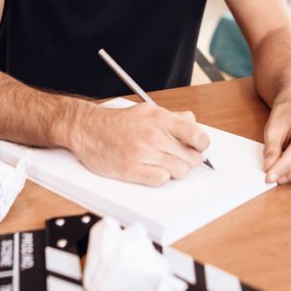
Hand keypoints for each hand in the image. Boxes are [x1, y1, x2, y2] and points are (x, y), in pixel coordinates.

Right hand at [69, 103, 210, 185]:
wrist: (88, 129)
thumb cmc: (118, 122)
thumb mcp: (146, 111)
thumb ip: (171, 117)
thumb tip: (192, 122)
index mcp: (160, 119)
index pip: (196, 135)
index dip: (202, 144)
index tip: (199, 147)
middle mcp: (153, 136)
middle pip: (190, 157)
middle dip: (190, 160)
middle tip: (182, 158)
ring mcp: (142, 154)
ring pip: (178, 171)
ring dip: (176, 170)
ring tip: (166, 165)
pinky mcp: (131, 170)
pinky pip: (161, 180)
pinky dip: (162, 177)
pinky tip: (154, 170)